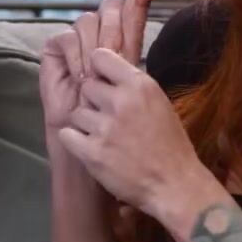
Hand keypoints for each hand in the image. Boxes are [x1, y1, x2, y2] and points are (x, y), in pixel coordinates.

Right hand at [41, 0, 155, 132]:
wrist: (91, 138)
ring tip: (95, 78)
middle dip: (113, 29)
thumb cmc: (114, 114)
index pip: (130, 10)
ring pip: (87, 21)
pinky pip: (66, 37)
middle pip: (108, 8)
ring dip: (93, 49)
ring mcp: (76, 44)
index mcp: (124, 43)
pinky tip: (80, 77)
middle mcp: (99, 39)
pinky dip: (76, 56)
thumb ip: (134, 27)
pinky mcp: (55, 52)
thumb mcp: (131, 67)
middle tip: (114, 55)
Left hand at [57, 47, 221, 220]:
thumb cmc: (171, 145)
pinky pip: (67, 134)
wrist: (174, 184)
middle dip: (93, 100)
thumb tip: (110, 76)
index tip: (102, 82)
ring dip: (85, 123)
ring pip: (76, 112)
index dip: (98, 70)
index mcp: (140, 85)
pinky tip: (87, 146)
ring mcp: (105, 128)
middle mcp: (121, 102)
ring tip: (101, 136)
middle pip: (86, 86)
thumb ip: (133, 88)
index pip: (100, 57)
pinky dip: (74, 140)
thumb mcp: (159, 104)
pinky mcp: (92, 152)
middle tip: (105, 116)